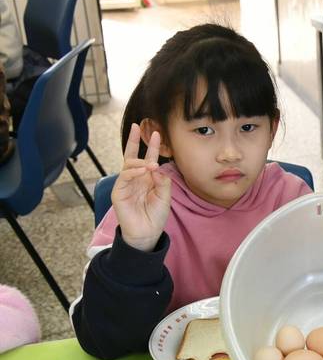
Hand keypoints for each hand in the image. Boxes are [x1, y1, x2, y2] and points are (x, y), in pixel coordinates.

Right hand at [112, 123, 171, 251]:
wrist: (147, 233)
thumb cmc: (155, 216)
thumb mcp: (165, 196)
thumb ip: (163, 181)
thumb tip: (156, 166)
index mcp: (147, 179)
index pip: (147, 158)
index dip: (151, 146)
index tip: (156, 133)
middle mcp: (135, 179)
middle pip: (132, 156)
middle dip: (134, 141)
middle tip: (137, 126)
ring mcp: (126, 185)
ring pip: (128, 165)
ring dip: (140, 161)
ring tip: (151, 163)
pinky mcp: (119, 192)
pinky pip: (124, 177)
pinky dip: (133, 172)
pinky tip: (143, 171)